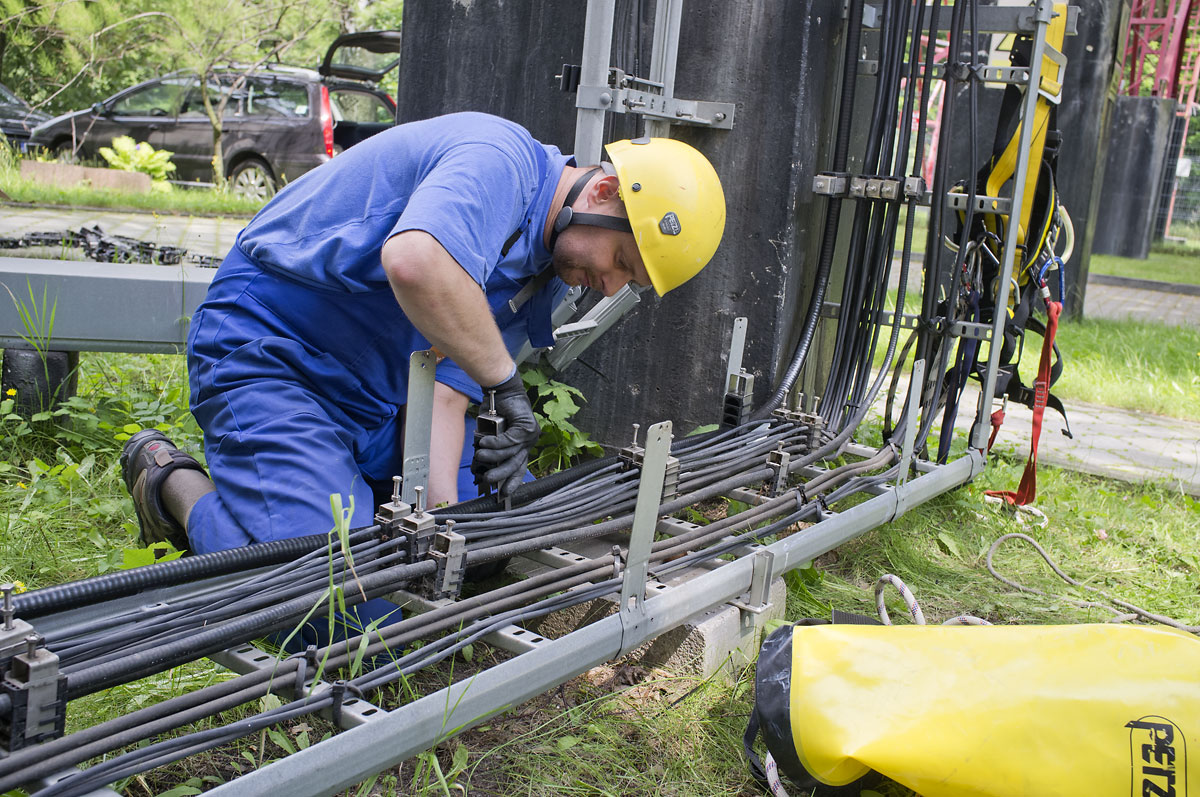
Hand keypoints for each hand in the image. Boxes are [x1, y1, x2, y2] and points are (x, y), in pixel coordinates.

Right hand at [471, 370, 540, 497]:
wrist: (501, 391)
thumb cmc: (494, 411)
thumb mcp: (489, 435)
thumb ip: (488, 451)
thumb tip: (479, 466)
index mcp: (522, 446)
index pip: (520, 468)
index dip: (511, 481)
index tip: (504, 494)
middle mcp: (529, 442)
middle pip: (516, 464)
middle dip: (500, 474)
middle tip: (487, 479)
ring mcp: (530, 435)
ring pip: (510, 452)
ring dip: (492, 455)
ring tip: (479, 454)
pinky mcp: (527, 427)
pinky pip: (509, 440)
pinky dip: (495, 442)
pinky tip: (484, 442)